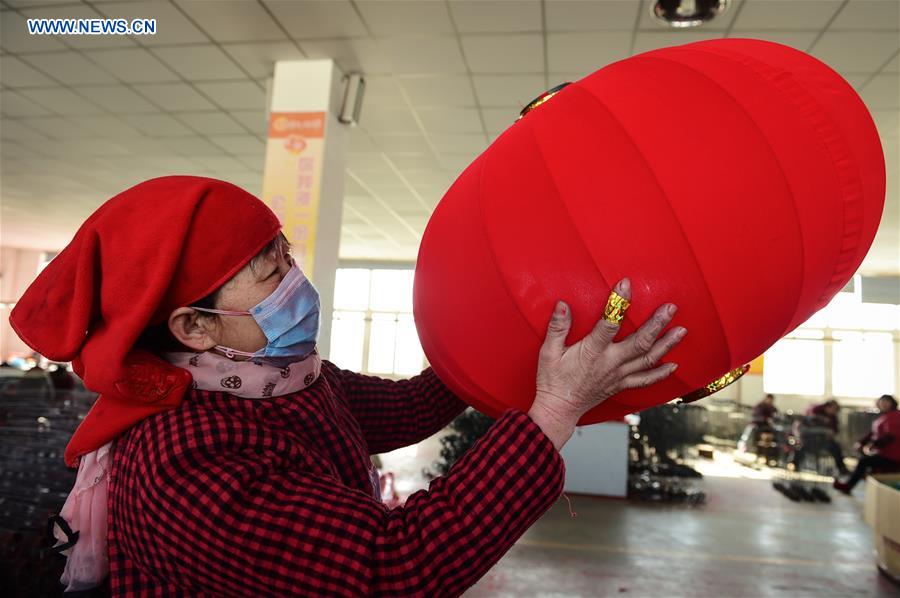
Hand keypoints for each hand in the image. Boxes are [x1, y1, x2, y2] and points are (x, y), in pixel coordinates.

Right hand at [528, 278, 685, 449]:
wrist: (559, 408)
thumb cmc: (552, 379)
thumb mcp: (548, 351)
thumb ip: (557, 327)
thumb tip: (563, 305)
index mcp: (592, 351)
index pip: (609, 323)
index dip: (619, 302)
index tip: (626, 284)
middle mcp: (610, 363)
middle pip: (640, 341)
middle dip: (657, 323)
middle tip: (671, 308)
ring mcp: (618, 375)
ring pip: (648, 359)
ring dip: (666, 344)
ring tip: (681, 331)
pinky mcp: (621, 384)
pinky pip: (645, 380)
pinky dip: (660, 373)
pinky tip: (673, 366)